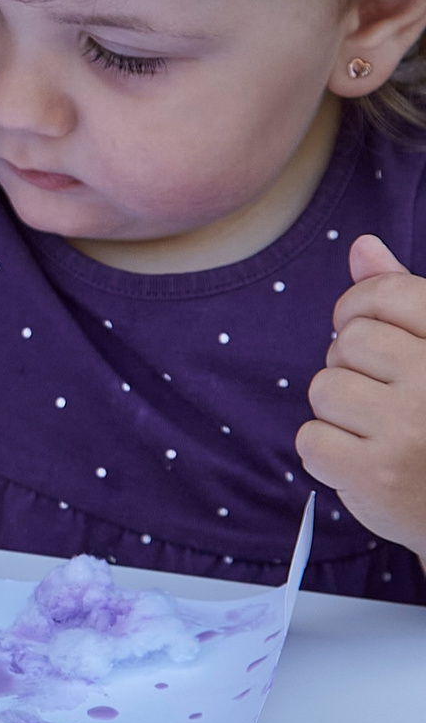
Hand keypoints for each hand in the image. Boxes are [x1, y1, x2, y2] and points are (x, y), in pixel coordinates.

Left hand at [298, 235, 425, 554]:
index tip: (366, 331)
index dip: (360, 307)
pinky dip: (328, 454)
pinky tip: (367, 465)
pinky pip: (311, 439)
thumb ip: (403, 301)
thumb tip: (362, 246)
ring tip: (380, 434)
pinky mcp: (378, 475)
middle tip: (388, 400)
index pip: (388, 295)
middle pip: (350, 341)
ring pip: (325, 388)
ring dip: (340, 412)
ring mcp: (411, 429)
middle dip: (354, 367)